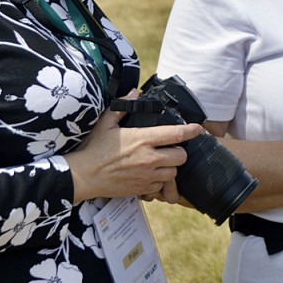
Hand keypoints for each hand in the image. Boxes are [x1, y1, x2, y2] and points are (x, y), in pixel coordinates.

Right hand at [64, 90, 203, 203]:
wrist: (85, 176)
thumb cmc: (95, 149)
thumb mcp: (106, 123)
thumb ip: (123, 106)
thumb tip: (134, 92)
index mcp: (142, 138)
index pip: (176, 134)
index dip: (191, 130)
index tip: (198, 128)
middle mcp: (148, 158)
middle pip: (181, 157)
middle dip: (179, 152)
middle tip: (170, 148)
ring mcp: (147, 175)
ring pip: (174, 173)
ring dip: (170, 167)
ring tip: (161, 162)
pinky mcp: (142, 189)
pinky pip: (161, 187)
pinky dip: (160, 182)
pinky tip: (151, 175)